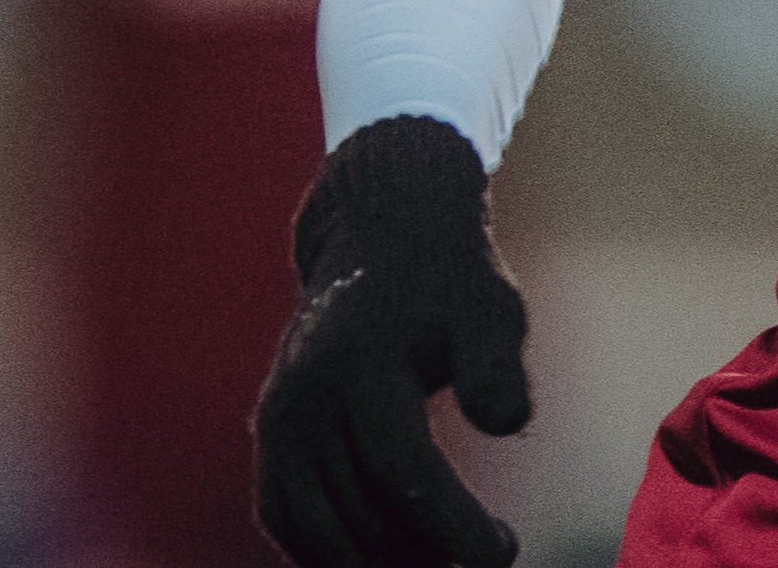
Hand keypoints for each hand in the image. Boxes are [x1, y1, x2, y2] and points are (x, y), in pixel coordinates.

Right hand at [254, 116, 533, 567]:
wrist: (381, 242)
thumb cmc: (450, 283)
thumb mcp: (490, 309)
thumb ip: (496, 366)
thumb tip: (507, 424)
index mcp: (359, 365)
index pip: (401, 469)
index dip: (452, 524)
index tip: (504, 552)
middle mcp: (304, 400)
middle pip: (358, 513)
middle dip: (425, 552)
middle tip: (488, 553)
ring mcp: (277, 423)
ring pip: (317, 532)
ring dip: (378, 563)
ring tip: (445, 556)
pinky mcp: (270, 440)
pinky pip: (287, 521)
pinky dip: (331, 553)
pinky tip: (395, 553)